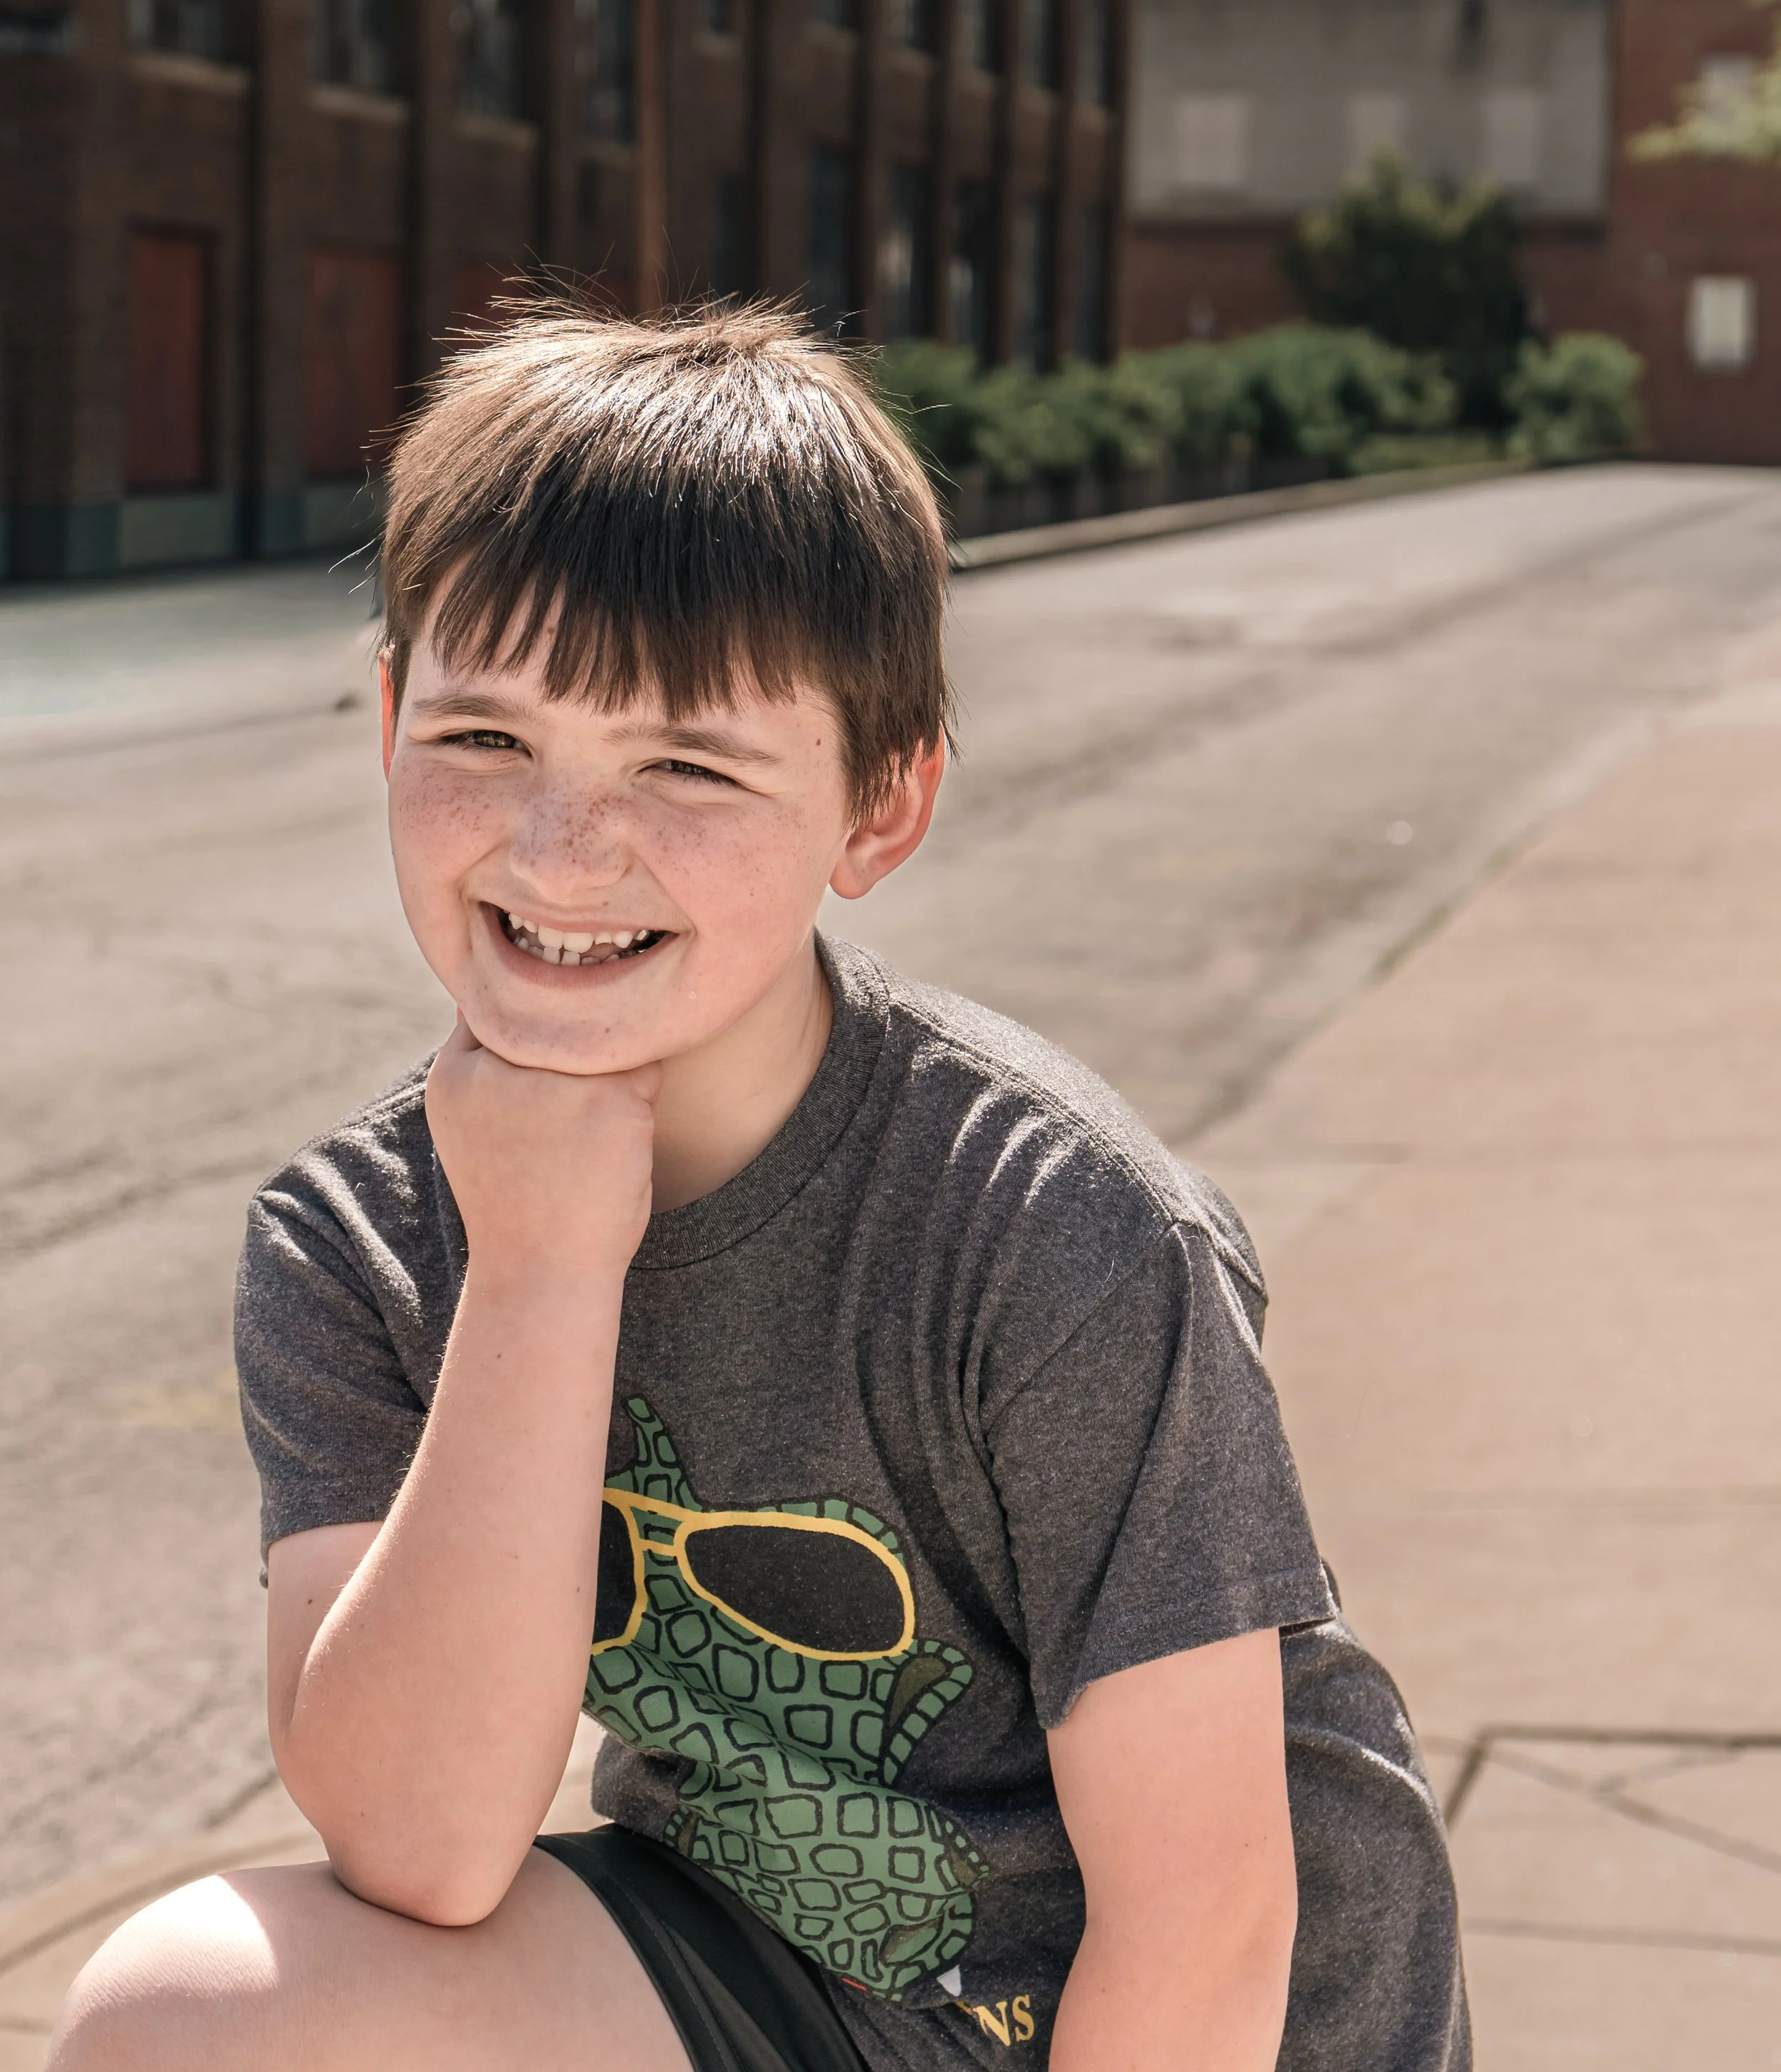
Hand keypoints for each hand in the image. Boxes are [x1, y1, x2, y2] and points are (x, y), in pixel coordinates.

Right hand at [425, 1016, 660, 1291]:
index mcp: (454, 1072)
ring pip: (606, 1036)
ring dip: (610, 1072)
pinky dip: (639, 1099)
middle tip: (568, 1115)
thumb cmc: (512, 1198)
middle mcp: (500, 1067)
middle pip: (562, 1013)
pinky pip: (645, 1066)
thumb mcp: (466, 1121)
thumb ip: (478, 1056)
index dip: (534, 1023)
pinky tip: (613, 1145)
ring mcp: (558, 1079)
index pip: (502, 1004)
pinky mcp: (612, 1098)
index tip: (543, 1066)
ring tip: (588, 1135)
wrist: (540, 1272)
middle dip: (575, 1047)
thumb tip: (512, 991)